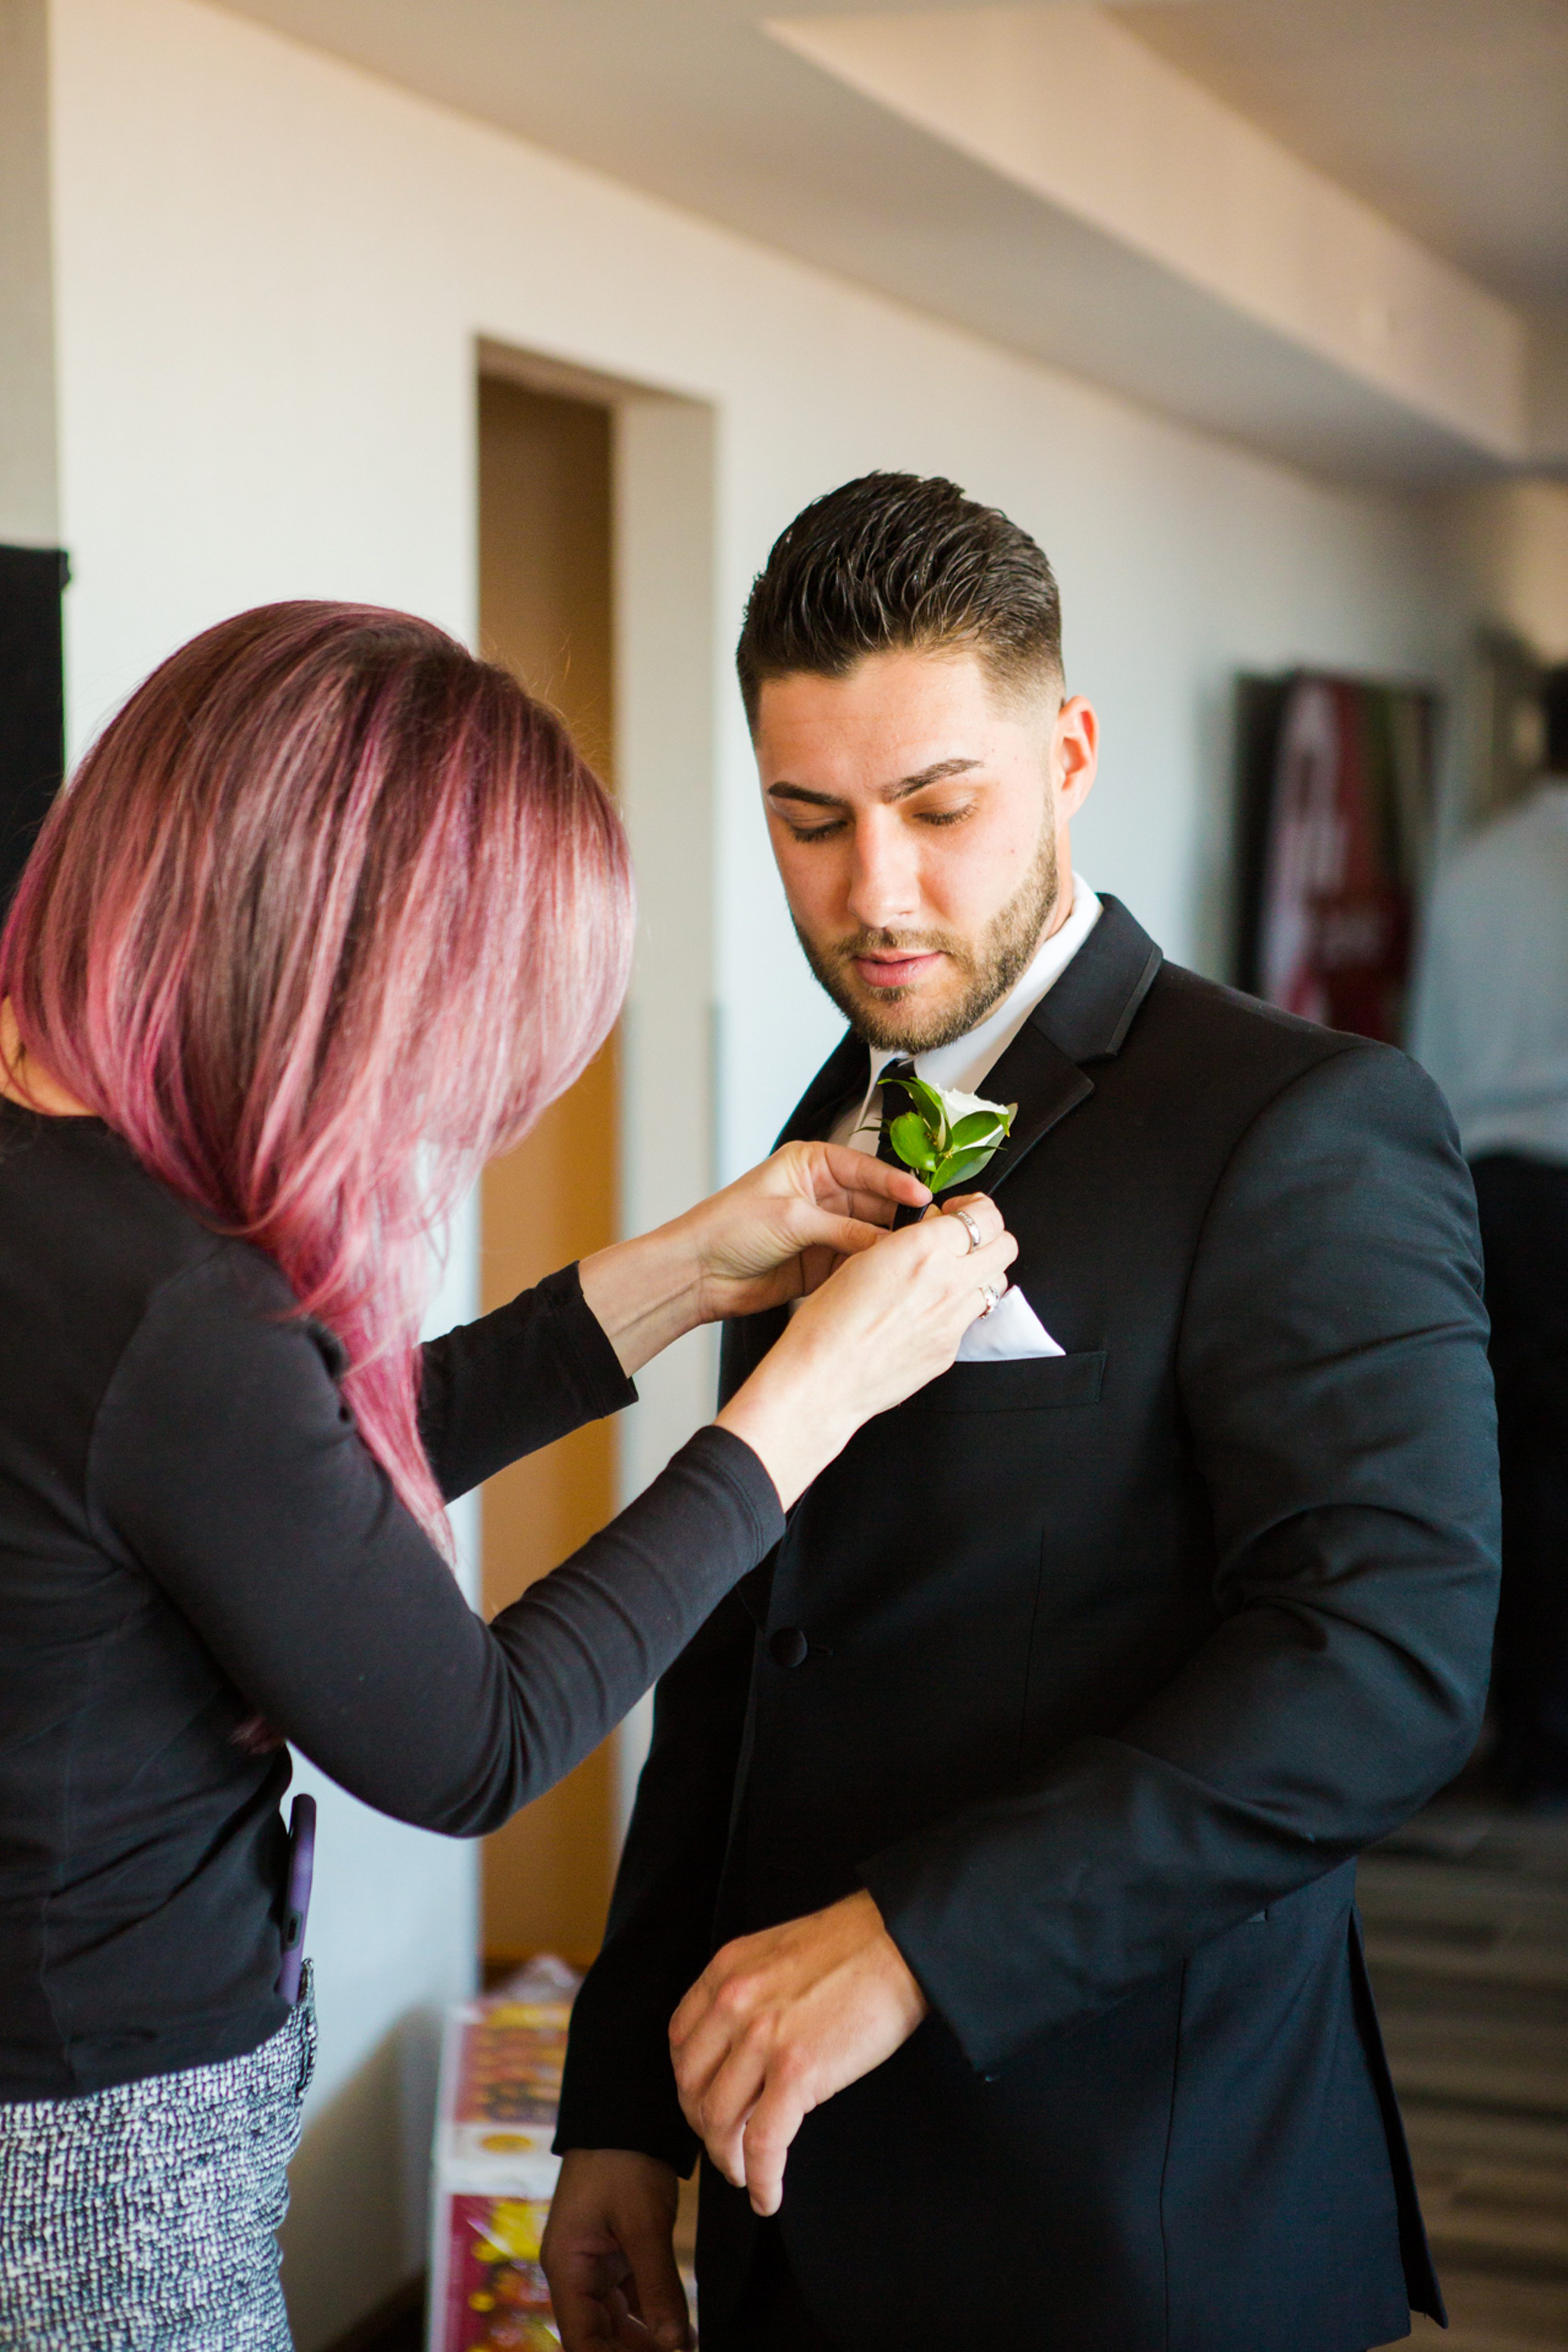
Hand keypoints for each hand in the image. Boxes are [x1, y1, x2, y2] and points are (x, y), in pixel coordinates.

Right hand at [540, 2149, 689, 2349]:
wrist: (628, 2112)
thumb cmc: (623, 2161)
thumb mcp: (642, 2223)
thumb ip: (657, 2286)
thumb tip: (673, 2344)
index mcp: (567, 2267)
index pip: (581, 2340)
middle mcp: (577, 2271)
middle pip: (600, 2334)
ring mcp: (597, 2261)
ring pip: (619, 2319)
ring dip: (648, 2340)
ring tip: (684, 2351)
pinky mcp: (619, 2250)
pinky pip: (634, 2295)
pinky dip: (656, 2314)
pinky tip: (684, 2333)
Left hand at [669, 1890, 926, 2217]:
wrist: (899, 1942)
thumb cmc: (853, 1948)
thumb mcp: (777, 1954)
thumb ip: (749, 1993)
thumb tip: (739, 2048)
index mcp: (726, 1971)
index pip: (680, 2041)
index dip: (689, 2083)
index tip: (705, 2104)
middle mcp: (733, 2003)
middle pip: (692, 2086)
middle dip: (704, 2126)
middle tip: (724, 2145)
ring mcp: (762, 2038)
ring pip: (718, 2120)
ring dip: (727, 2159)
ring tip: (744, 2174)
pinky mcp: (797, 2072)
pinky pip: (763, 2143)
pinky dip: (760, 2179)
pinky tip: (768, 2196)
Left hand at [678, 1141, 931, 1319]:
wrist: (698, 1272)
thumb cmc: (727, 1227)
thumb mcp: (792, 1219)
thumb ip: (843, 1229)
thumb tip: (886, 1241)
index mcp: (811, 1165)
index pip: (866, 1168)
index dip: (896, 1183)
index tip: (923, 1196)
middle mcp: (820, 1195)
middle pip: (874, 1203)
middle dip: (898, 1218)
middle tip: (926, 1232)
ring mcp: (822, 1230)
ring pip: (869, 1235)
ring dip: (886, 1246)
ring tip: (911, 1255)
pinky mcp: (821, 1263)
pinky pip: (856, 1262)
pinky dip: (870, 1269)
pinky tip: (886, 1274)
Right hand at [715, 1192, 1016, 1505]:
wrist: (822, 1381)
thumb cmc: (827, 1323)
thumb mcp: (861, 1259)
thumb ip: (907, 1243)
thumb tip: (928, 1234)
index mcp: (923, 1249)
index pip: (985, 1215)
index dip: (975, 1209)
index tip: (958, 1214)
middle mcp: (948, 1282)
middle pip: (1006, 1247)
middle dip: (990, 1238)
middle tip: (964, 1241)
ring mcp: (954, 1320)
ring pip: (995, 1285)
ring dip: (978, 1275)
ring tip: (947, 1278)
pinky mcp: (950, 1351)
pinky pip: (970, 1321)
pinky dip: (957, 1311)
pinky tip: (927, 1314)